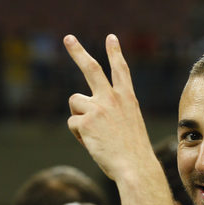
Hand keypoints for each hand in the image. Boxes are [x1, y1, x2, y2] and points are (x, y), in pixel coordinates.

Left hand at [64, 34, 153, 181]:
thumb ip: (110, 114)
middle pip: (92, 68)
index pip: (121, 70)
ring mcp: (97, 108)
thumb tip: (83, 116)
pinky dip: (79, 135)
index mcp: (128, 99)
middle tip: (68, 38)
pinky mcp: (84, 121)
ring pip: (75, 101)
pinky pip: (72, 123)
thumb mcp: (129, 126)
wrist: (135, 166)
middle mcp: (112, 98)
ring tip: (94, 133)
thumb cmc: (134, 153)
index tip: (111, 38)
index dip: (115, 52)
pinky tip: (93, 143)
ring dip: (79, 116)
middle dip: (78, 52)